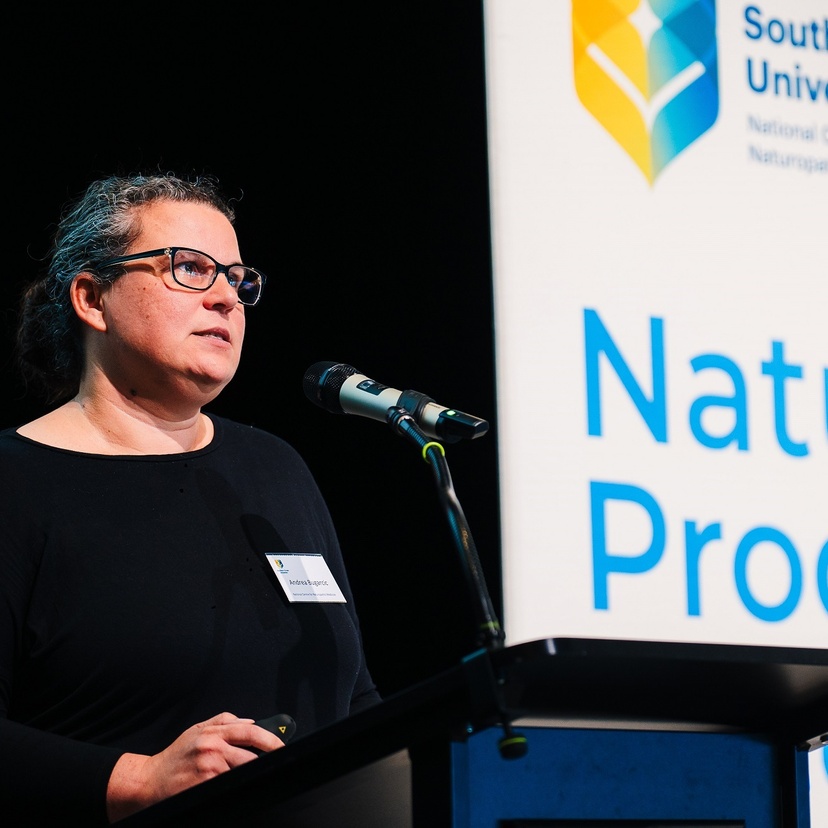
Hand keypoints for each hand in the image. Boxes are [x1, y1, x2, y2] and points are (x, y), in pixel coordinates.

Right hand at [107, 711, 284, 821]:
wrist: (149, 781)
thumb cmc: (175, 757)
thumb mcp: (197, 730)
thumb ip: (224, 721)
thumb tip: (250, 720)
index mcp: (212, 733)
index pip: (250, 731)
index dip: (270, 739)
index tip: (282, 746)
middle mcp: (212, 748)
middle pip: (251, 754)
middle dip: (266, 760)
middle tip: (275, 764)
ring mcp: (209, 769)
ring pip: (243, 771)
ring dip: (252, 774)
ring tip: (256, 776)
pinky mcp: (205, 787)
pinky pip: (230, 786)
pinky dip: (238, 785)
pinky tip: (238, 786)